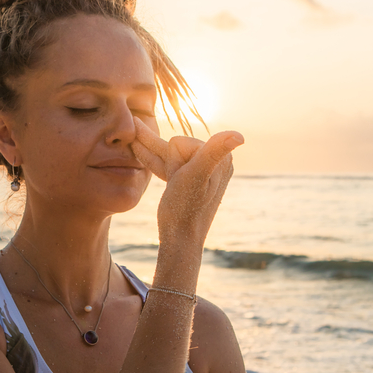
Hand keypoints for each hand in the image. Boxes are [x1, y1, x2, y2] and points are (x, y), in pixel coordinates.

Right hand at [131, 118, 241, 246]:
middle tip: (148, 147)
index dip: (172, 162)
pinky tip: (138, 147)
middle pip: (176, 149)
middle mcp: (215, 162)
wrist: (179, 239)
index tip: (179, 182)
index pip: (180, 143)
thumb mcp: (197, 176)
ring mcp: (202, 171)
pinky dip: (152, 158)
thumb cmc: (185, 210)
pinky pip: (168, 166)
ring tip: (132, 133)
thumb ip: (214, 152)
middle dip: (160, 156)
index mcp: (220, 158)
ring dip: (148, 148)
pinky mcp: (190, 181)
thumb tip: (240, 135)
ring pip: (168, 156)